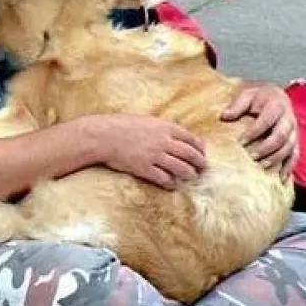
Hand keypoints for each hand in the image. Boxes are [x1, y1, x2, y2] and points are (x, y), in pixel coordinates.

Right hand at [85, 114, 207, 189]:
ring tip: (191, 177)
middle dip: (200, 163)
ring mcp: (154, 156)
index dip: (200, 148)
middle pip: (190, 154)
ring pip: (181, 168)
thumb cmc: (120, 125)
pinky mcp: (144, 168)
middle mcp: (163, 142)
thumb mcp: (145, 120)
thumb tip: (174, 133)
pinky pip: (163, 178)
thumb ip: (161, 127)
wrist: (101, 135)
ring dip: (189, 174)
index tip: (202, 153)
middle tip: (203, 168)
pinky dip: (170, 183)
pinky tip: (171, 185)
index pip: (191, 138)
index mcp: (165, 127)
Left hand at [221, 84, 298, 179]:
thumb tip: (225, 116)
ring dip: (276, 158)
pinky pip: (295, 155)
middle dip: (265, 148)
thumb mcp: (246, 94)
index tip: (240, 142)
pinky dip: (289, 167)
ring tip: (261, 166)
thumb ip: (237, 104)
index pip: (267, 120)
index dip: (254, 132)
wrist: (276, 96)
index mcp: (277, 105)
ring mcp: (294, 131)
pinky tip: (280, 178)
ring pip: (289, 147)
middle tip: (250, 156)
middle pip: (280, 136)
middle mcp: (288, 119)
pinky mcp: (295, 141)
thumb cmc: (258, 97)